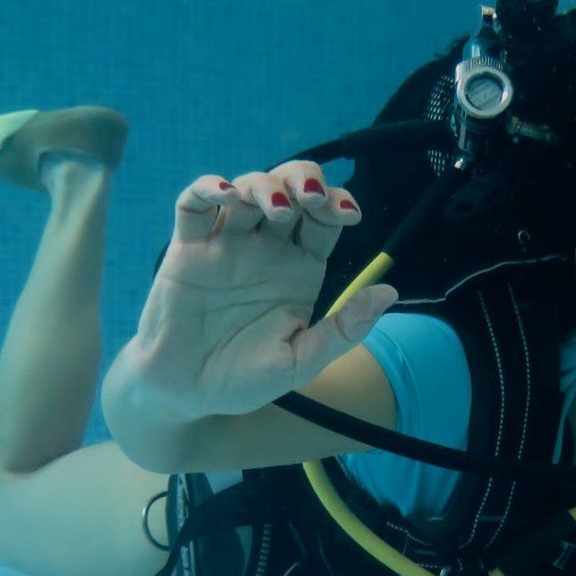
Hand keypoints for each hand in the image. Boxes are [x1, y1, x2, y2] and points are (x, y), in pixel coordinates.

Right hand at [118, 161, 397, 420]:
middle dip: (304, 180)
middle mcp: (266, 249)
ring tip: (275, 207)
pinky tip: (226, 194)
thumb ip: (344, 329)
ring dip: (264, 185)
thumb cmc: (244, 380)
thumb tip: (389, 291)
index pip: (325, 220)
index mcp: (300, 269)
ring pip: (247, 189)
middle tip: (310, 198)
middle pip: (290, 190)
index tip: (349, 214)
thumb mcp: (301, 362)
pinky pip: (193, 205)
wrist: (186, 395)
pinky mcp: (187, 249)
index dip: (338, 204)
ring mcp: (226, 244)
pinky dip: (208, 188)